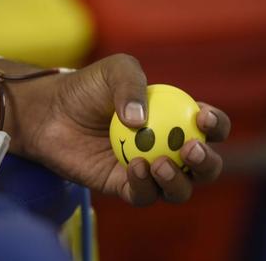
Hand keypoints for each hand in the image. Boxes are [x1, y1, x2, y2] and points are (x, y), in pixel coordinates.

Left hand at [21, 54, 230, 205]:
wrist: (50, 112)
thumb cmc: (88, 87)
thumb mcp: (115, 70)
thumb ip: (132, 85)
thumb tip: (141, 122)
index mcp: (176, 119)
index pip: (209, 127)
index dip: (215, 125)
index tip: (203, 117)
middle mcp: (168, 148)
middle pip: (204, 167)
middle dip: (207, 163)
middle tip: (190, 149)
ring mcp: (149, 170)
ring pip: (180, 189)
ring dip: (178, 180)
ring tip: (159, 162)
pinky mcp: (125, 187)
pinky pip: (145, 195)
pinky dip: (145, 185)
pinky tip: (134, 166)